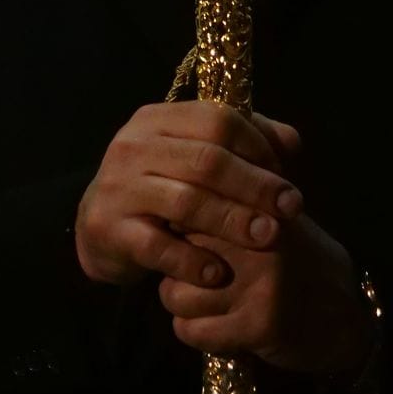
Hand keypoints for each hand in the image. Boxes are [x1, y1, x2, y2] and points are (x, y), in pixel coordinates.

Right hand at [76, 102, 302, 287]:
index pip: (217, 120)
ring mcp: (116, 188)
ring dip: (234, 221)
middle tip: (291, 208)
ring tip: (267, 237)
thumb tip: (291, 143)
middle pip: (206, 160)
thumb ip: (244, 144)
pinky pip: (158, 246)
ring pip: (186, 201)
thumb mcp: (195, 157)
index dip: (259, 147)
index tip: (286, 176)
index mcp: (156, 121)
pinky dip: (192, 261)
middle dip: (256, 186)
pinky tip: (217, 273)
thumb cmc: (162, 188)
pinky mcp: (107, 228)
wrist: (101, 227)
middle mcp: (131, 147)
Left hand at [159, 213, 376, 380]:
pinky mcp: (259, 324)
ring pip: (173, 295)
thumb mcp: (269, 224)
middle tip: (206, 286)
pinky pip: (190, 331)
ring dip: (187, 309)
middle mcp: (256, 241)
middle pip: (169, 254)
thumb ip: (222, 208)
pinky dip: (199, 336)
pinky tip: (226, 331)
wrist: (348, 319)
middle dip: (177, 275)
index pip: (181, 213)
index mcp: (254, 209)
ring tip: (219, 309)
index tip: (191, 250)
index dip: (175, 238)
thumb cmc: (296, 266)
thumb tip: (162, 198)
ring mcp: (258, 283)